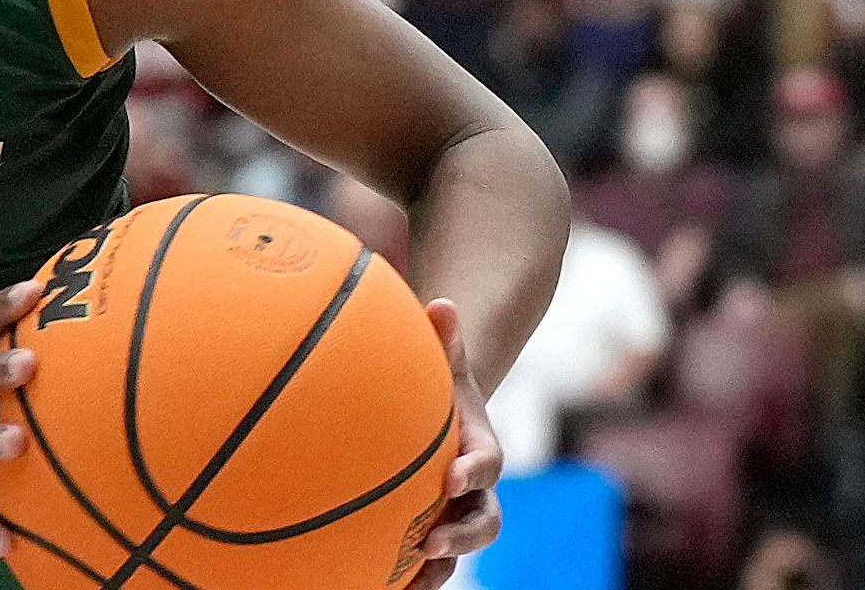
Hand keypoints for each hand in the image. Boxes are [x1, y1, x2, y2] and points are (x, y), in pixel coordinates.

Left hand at [410, 299, 503, 589]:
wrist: (442, 412)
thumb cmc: (438, 383)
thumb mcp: (444, 360)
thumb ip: (445, 338)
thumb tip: (441, 302)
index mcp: (480, 448)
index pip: (488, 464)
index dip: (475, 472)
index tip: (453, 478)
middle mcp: (475, 488)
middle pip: (485, 521)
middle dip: (463, 536)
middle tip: (432, 543)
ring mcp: (456, 513)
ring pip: (459, 547)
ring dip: (440, 567)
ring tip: (411, 584)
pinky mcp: (434, 526)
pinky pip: (428, 558)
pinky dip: (411, 575)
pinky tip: (376, 584)